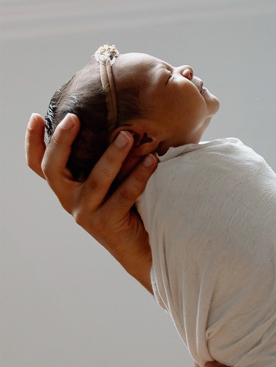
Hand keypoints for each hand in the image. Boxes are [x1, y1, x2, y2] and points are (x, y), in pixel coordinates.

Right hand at [25, 112, 155, 289]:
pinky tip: (152, 160)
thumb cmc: (130, 205)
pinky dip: (138, 176)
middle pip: (53, 169)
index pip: (39, 165)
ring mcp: (86, 213)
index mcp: (68, 186)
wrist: (143, 248)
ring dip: (112, 155)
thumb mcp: (111, 178)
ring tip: (127, 136)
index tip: (35, 117)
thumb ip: (107, 155)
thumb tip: (123, 118)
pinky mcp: (107, 224)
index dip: (33, 142)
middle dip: (61, 141)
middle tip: (74, 118)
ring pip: (95, 180)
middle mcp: (70, 199)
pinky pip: (123, 195)